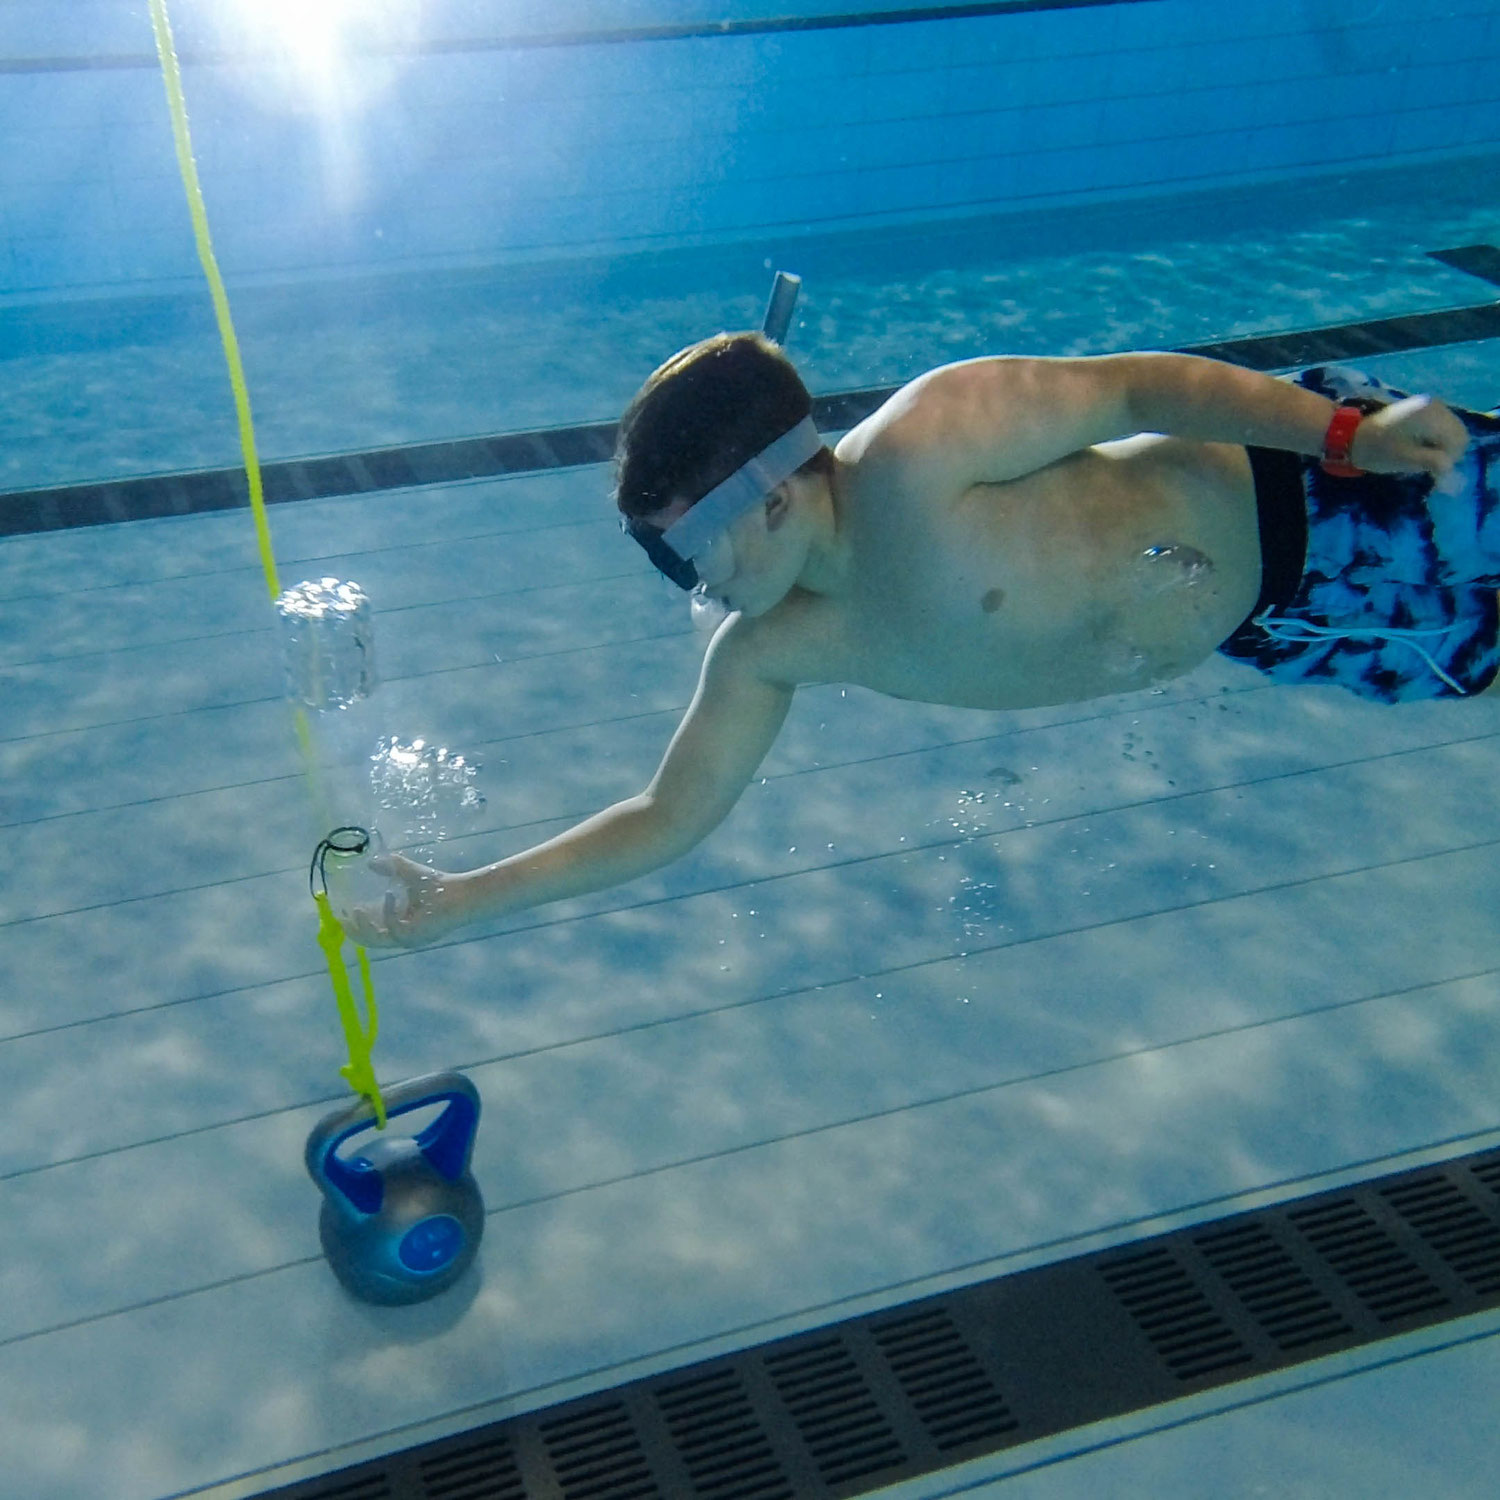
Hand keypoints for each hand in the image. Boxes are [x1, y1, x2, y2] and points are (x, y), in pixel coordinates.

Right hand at [340, 852, 466, 947]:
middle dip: (352, 930)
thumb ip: (390, 867)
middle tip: (340, 917)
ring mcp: (407, 937)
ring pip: (377, 940)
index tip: (338, 911)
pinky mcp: (416, 936)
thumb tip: (370, 862)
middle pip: (367, 939)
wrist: (461, 893)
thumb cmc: (437, 886)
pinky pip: (395, 929)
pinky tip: (389, 896)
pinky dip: (388, 913)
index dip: (352, 922)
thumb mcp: (407, 873)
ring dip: (364, 926)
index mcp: (395, 922)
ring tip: (356, 909)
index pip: (368, 928)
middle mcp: (399, 934)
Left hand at [1349, 394, 1468, 478]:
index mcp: (1433, 415)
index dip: (1450, 458)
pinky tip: (1415, 446)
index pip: (1459, 440)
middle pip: (1456, 433)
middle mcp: (1435, 405)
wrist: (1349, 434)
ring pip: (1448, 430)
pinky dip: (1432, 438)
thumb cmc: (1376, 449)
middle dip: (1446, 451)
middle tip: (1425, 465)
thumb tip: (1452, 468)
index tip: (1432, 471)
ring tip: (1418, 456)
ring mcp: (1427, 405)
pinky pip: (1437, 425)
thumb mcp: (1406, 460)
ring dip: (1439, 445)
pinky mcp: (1419, 408)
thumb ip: (1434, 462)